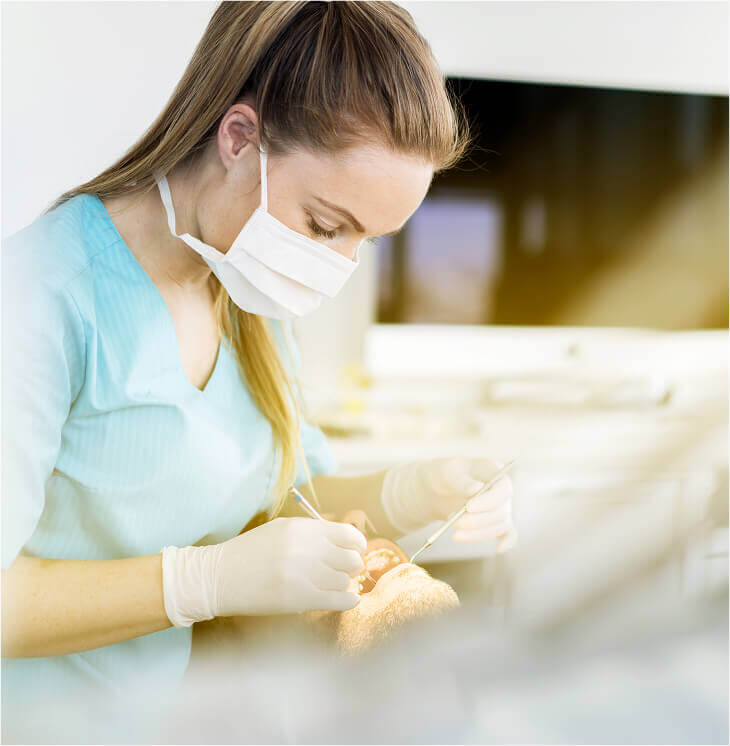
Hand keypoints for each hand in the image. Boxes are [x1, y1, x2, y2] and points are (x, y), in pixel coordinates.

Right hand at [161, 517, 367, 626]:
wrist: (219, 577)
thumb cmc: (251, 552)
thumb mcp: (282, 530)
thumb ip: (313, 533)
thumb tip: (347, 541)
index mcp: (302, 529)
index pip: (348, 534)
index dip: (357, 544)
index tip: (355, 550)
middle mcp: (307, 549)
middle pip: (352, 559)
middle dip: (352, 565)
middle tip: (344, 570)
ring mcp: (304, 575)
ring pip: (345, 580)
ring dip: (343, 583)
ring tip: (332, 584)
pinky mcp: (300, 599)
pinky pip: (340, 600)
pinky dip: (349, 600)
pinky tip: (347, 599)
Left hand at [380, 457, 517, 552]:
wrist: (434, 491)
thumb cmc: (441, 476)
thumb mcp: (445, 473)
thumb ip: (460, 480)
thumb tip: (476, 489)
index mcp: (493, 471)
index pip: (503, 489)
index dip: (488, 501)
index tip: (468, 507)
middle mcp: (501, 490)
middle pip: (501, 511)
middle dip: (477, 521)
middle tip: (455, 523)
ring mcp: (500, 506)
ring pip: (499, 525)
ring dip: (478, 533)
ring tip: (454, 533)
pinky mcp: (495, 521)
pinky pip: (508, 533)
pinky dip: (507, 542)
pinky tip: (499, 549)